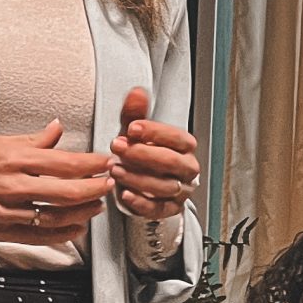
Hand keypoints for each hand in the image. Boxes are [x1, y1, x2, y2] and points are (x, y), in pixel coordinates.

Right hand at [0, 120, 109, 244]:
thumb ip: (30, 140)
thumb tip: (55, 130)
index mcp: (11, 158)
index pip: (64, 162)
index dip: (91, 164)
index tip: (106, 161)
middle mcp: (11, 185)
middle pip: (67, 191)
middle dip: (95, 188)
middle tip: (110, 182)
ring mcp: (4, 210)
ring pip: (56, 216)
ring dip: (83, 211)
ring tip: (96, 204)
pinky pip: (37, 236)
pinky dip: (61, 234)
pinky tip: (75, 227)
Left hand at [109, 87, 201, 222]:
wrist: (144, 185)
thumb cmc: (143, 155)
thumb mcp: (137, 133)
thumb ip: (136, 113)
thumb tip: (136, 92)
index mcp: (185, 147)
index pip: (177, 138)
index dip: (155, 132)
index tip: (132, 128)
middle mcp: (187, 169)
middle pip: (171, 162)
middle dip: (142, 154)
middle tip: (118, 147)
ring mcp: (180, 191)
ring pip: (164, 186)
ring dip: (137, 177)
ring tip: (115, 169)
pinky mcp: (169, 210)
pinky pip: (158, 209)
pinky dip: (141, 202)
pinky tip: (124, 194)